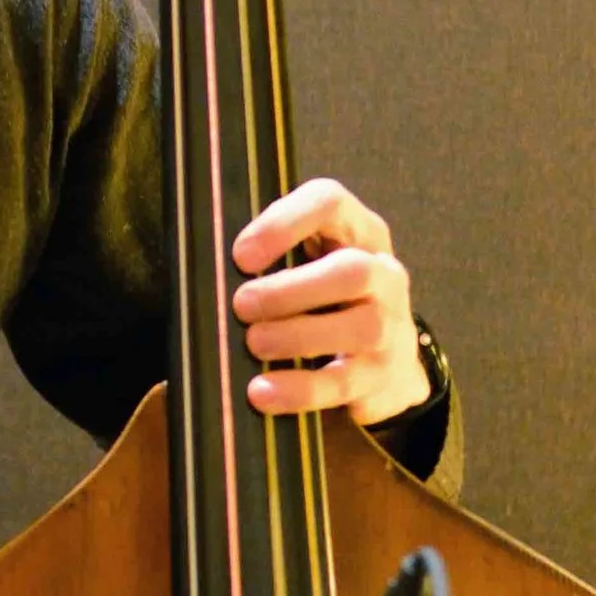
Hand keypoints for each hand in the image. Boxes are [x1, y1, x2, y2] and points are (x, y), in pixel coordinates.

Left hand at [231, 177, 430, 425]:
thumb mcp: (304, 267)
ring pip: (360, 326)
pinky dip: (299, 388)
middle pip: (352, 271)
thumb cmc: (325, 304)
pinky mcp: (384, 375)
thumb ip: (268, 260)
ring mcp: (391, 326)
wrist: (384, 365)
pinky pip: (344, 382)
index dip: (284, 223)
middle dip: (290, 289)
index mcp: (357, 232)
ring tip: (253, 344)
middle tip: (242, 306)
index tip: (240, 255)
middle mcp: (383, 273)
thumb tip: (205, 269)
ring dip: (297, 336)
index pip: (329, 203)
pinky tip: (262, 392)